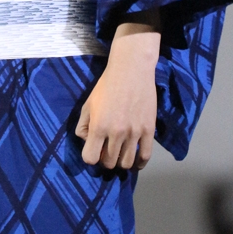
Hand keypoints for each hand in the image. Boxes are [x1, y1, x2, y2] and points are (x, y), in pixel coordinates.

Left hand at [75, 23, 159, 169]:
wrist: (131, 71)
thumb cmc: (106, 86)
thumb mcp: (88, 103)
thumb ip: (83, 124)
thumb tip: (86, 141)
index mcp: (98, 126)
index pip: (90, 158)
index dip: (90, 157)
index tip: (93, 150)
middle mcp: (116, 133)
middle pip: (109, 162)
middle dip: (105, 159)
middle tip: (107, 150)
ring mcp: (134, 133)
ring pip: (126, 163)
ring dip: (121, 162)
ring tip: (120, 153)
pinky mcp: (149, 130)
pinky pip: (145, 156)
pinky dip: (140, 163)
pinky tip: (136, 160)